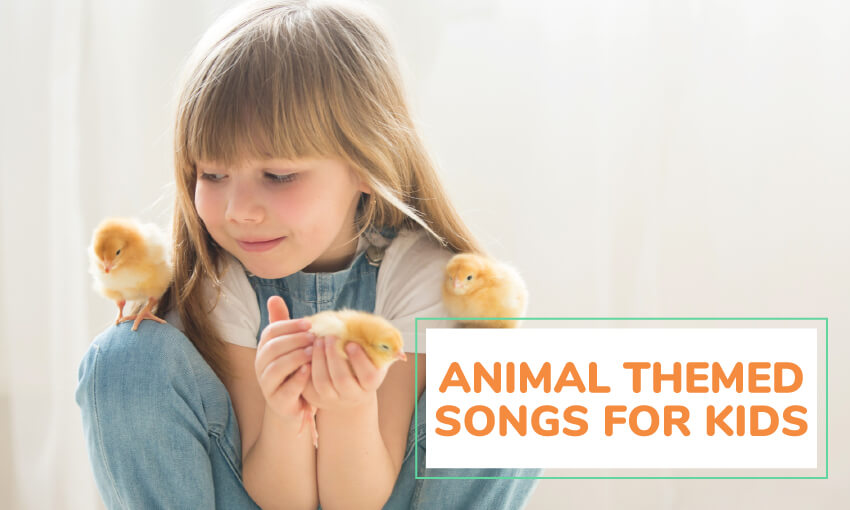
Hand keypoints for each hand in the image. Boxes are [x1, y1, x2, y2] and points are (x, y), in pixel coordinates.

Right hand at [254, 296, 314, 426]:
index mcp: (264, 350)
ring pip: (275, 368)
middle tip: (313, 336)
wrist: (297, 404)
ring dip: (294, 357)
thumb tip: (274, 297)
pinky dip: (297, 379)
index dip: (289, 326)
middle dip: (293, 340)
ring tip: (312, 352)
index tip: (309, 323)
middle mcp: (261, 367)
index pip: (270, 332)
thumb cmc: (295, 370)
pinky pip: (285, 390)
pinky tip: (309, 370)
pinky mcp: (278, 402)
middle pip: (272, 348)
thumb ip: (284, 325)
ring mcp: (268, 385)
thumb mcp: (292, 347)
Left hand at [301, 336, 389, 411]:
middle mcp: (352, 395)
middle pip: (341, 379)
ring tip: (317, 340)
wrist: (347, 391)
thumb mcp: (376, 361)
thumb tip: (400, 350)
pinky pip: (306, 384)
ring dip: (318, 359)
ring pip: (322, 381)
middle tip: (329, 336)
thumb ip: (385, 351)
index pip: (368, 376)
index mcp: (369, 386)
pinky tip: (307, 350)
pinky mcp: (314, 397)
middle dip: (334, 355)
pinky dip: (305, 367)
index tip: (351, 343)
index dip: (360, 360)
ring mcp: (331, 398)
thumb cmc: (364, 367)